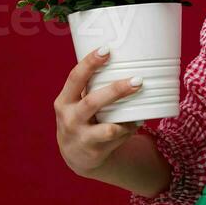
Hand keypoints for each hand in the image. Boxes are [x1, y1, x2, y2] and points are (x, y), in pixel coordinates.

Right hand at [53, 46, 144, 177]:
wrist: (76, 154)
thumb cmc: (82, 117)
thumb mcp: (77, 102)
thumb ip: (92, 85)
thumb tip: (126, 57)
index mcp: (64, 100)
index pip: (75, 78)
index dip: (90, 63)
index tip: (107, 49)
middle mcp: (69, 119)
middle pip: (92, 102)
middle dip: (116, 90)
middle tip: (138, 80)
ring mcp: (81, 137)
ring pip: (108, 128)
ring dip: (127, 117)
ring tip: (141, 106)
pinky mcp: (95, 151)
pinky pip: (118, 139)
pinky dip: (129, 129)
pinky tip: (136, 121)